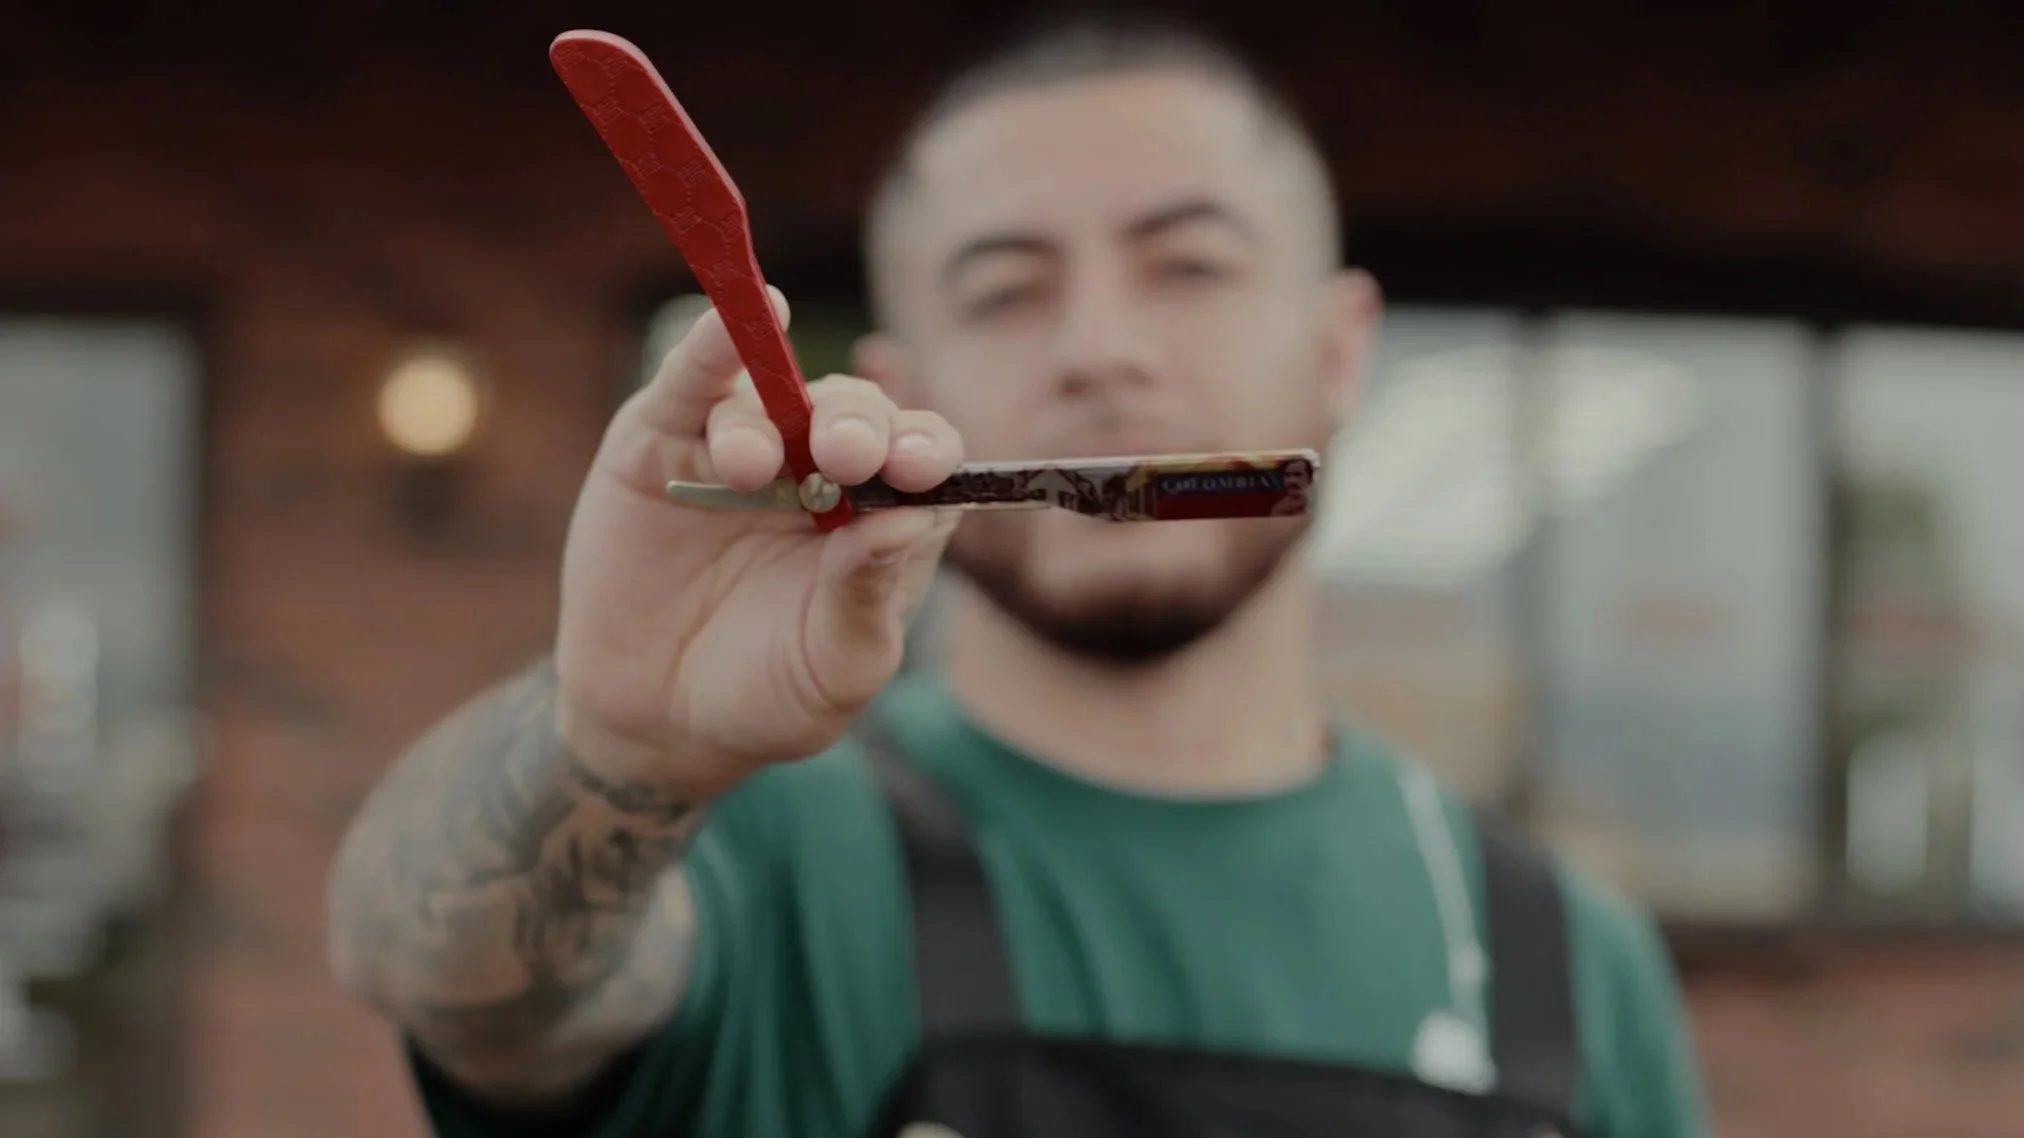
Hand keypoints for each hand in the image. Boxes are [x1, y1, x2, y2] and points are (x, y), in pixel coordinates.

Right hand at [552, 289, 961, 790]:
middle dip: (857, 425)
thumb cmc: (769, 694)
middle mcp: (817, 467)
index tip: (922, 467)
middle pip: (852, 414)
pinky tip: (734, 321)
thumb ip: (868, 596)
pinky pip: (689, 381)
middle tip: (849, 453)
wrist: (656, 722)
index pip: (923, 458)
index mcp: (880, 513)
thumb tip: (909, 519)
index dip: (926, 450)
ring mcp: (739, 448)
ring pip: (769, 397)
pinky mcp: (660, 440)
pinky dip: (710, 344)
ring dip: (769, 419)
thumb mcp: (836, 666)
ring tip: (750, 467)